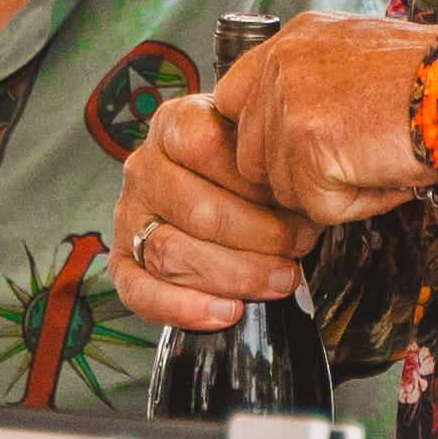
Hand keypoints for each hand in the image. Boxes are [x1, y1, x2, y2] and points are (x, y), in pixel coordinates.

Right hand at [115, 83, 312, 334]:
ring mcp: (129, 216)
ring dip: (235, 275)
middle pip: (196, 211)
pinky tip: (227, 312)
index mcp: (174, 126)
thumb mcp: (263, 143)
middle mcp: (144, 168)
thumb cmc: (250, 169)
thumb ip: (278, 153)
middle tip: (301, 245)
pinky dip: (184, 308)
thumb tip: (314, 185)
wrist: (217, 190)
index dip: (257, 182)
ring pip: (171, 254)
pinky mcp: (123, 260)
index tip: (299, 201)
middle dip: (260, 237)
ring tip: (280, 279)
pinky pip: (139, 292)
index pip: (207, 148)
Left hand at [221, 14, 436, 229]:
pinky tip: (386, 172)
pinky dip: (356, 204)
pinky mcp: (306, 144)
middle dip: (297, 172)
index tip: (300, 151)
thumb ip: (314, 83)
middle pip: (251, 154)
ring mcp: (288, 104)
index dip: (263, 138)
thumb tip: (290, 133)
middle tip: (354, 159)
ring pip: (282, 187)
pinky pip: (316, 206)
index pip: (234, 101)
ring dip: (330, 189)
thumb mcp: (361, 57)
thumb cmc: (437, 77)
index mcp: (292, 41)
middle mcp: (280, 65)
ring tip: (379, 159)